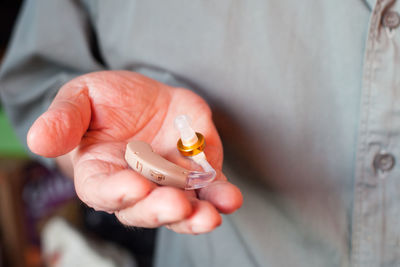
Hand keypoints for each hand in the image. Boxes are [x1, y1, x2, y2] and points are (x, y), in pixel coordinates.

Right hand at [27, 71, 241, 233]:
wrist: (143, 97)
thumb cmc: (106, 101)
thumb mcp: (80, 99)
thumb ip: (63, 120)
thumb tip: (37, 140)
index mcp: (102, 173)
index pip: (104, 191)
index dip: (117, 193)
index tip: (133, 186)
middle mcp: (137, 186)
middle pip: (146, 209)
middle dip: (161, 210)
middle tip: (176, 206)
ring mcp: (170, 182)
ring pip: (183, 208)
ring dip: (197, 215)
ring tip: (210, 215)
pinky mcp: (197, 172)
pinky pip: (210, 189)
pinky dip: (220, 195)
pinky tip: (229, 198)